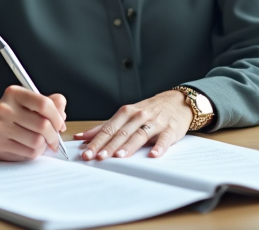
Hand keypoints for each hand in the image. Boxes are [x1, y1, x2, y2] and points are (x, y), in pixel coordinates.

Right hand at [0, 85, 67, 160]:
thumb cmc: (12, 114)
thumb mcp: (28, 102)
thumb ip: (49, 103)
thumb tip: (62, 110)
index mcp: (13, 93)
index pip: (43, 104)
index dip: (57, 116)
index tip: (60, 123)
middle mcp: (4, 109)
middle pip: (43, 125)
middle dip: (54, 134)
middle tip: (54, 137)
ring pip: (37, 142)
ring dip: (44, 144)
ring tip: (41, 141)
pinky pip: (28, 153)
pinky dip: (35, 152)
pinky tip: (30, 147)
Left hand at [75, 90, 192, 159]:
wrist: (176, 102)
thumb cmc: (148, 111)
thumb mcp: (126, 115)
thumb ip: (106, 127)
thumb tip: (82, 137)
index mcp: (126, 112)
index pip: (108, 128)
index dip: (96, 141)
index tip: (87, 152)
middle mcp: (138, 116)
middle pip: (121, 132)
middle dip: (108, 146)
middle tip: (98, 157)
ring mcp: (155, 122)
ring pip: (139, 134)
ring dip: (129, 146)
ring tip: (119, 156)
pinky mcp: (170, 129)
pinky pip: (164, 139)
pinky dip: (159, 146)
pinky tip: (153, 154)